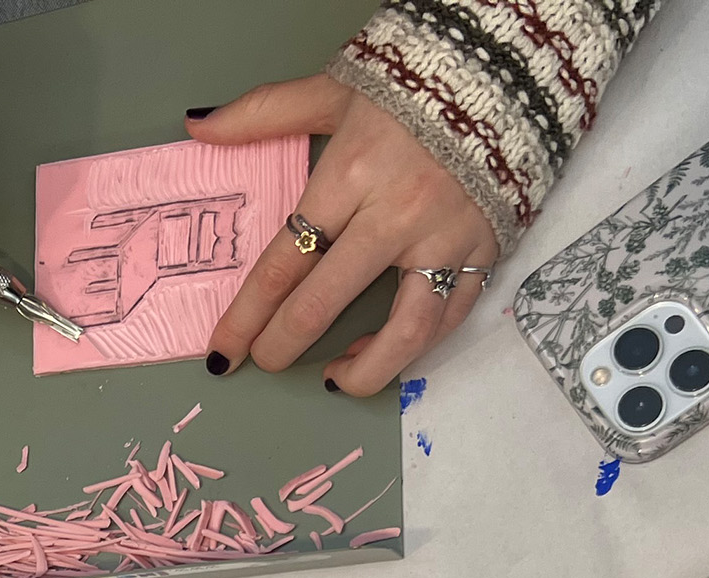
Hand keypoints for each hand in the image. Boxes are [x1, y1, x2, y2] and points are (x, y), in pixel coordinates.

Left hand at [191, 74, 498, 395]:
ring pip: (405, 329)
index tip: (225, 351)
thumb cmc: (415, 81)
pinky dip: (418, 346)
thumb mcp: (334, 88)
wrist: (510, 67)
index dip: (248, 314)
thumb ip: (264, 112)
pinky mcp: (488, 247)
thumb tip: (198, 128)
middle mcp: (397, 214)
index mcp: (351, 174)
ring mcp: (447, 237)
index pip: (286, 260)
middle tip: (265, 362)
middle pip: (326, 300)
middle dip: (285, 342)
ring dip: (366, 367)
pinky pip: (452, 315)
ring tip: (335, 379)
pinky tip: (387, 352)